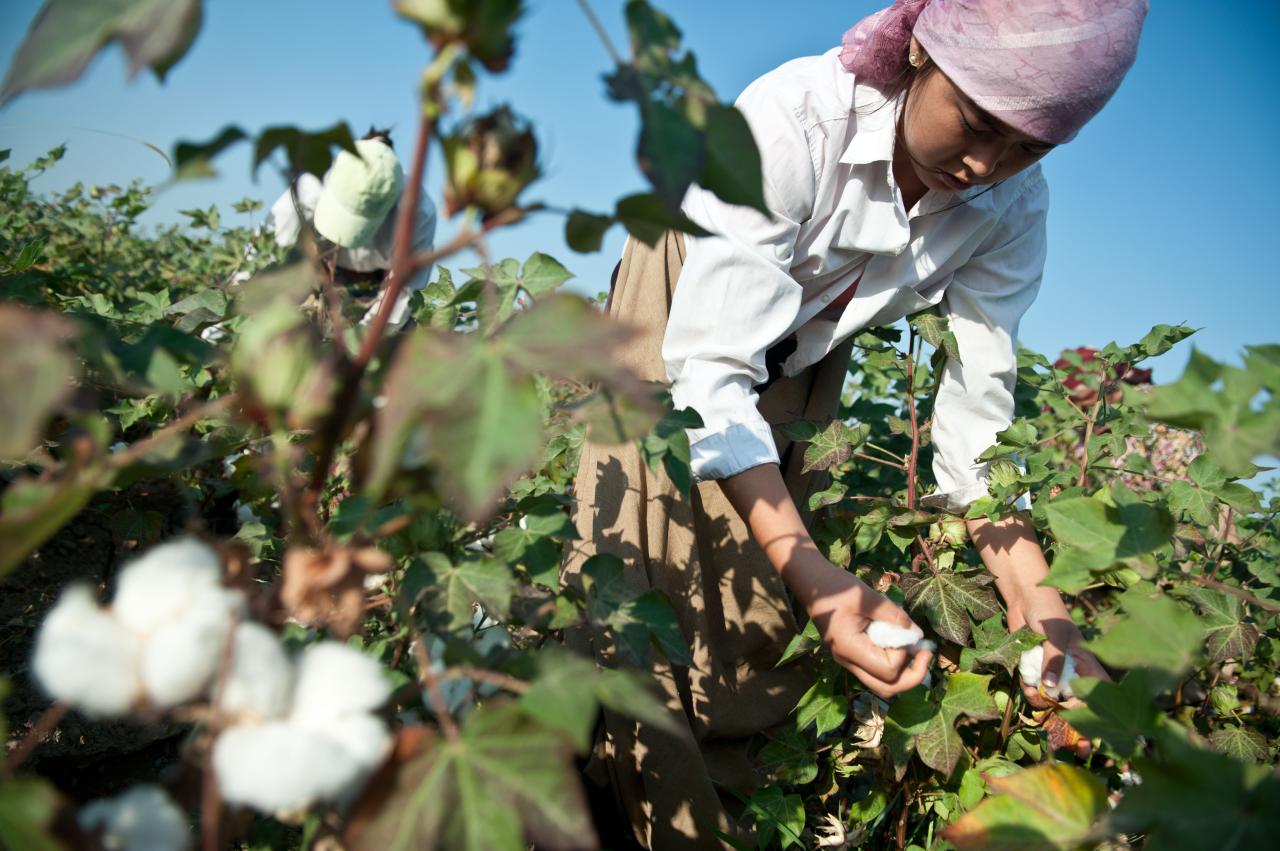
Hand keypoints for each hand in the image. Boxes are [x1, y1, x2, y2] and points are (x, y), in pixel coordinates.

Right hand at [790, 559, 932, 699]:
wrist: (812, 584)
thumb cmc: (836, 587)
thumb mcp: (866, 596)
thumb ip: (893, 615)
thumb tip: (916, 634)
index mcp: (850, 649)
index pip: (888, 671)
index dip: (903, 655)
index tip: (906, 633)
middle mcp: (848, 661)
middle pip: (887, 689)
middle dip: (911, 676)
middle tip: (925, 654)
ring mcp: (848, 660)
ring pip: (882, 684)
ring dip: (903, 672)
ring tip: (915, 650)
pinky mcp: (852, 654)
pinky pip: (876, 670)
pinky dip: (892, 663)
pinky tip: (900, 643)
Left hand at [1009, 585, 1109, 755]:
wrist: (1023, 597)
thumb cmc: (1048, 611)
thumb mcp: (1055, 634)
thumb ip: (1055, 659)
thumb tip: (1052, 688)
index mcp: (1087, 664)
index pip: (1100, 694)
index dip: (1102, 716)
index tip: (1100, 739)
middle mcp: (1072, 672)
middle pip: (1078, 706)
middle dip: (1075, 728)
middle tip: (1074, 750)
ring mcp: (1053, 673)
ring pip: (1053, 702)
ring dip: (1043, 705)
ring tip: (1035, 695)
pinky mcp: (1034, 670)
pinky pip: (1034, 691)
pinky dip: (1030, 693)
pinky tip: (1026, 685)